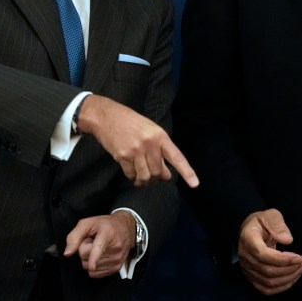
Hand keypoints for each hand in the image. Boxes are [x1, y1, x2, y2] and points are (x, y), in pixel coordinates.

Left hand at [63, 211, 135, 277]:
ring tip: (98, 248)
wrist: (126, 228)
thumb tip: (67, 253)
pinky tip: (101, 256)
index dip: (94, 257)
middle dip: (84, 250)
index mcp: (107, 234)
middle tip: (93, 241)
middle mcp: (115, 248)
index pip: (99, 248)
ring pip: (90, 268)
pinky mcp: (116, 268)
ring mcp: (117, 260)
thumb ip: (75, 236)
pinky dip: (94, 266)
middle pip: (87, 258)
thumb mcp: (88, 223)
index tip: (92, 266)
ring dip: (89, 259)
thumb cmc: (105, 225)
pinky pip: (95, 274)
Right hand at [78, 95, 198, 187]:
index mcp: (160, 136)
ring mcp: (135, 150)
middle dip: (154, 178)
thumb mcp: (150, 132)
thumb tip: (166, 176)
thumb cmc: (130, 123)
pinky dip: (131, 176)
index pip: (176, 157)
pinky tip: (129, 169)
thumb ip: (160, 153)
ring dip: (142, 181)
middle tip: (150, 176)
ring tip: (139, 177)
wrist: (106, 116)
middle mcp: (150, 143)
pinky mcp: (122, 156)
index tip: (195, 184)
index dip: (187, 172)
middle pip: (158, 172)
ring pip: (145, 177)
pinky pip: (130, 175)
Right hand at [238, 209, 301, 294]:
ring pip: (269, 282)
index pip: (263, 254)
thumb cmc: (262, 222)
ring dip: (289, 278)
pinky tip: (293, 277)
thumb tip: (287, 240)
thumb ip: (278, 225)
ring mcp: (247, 269)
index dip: (283, 259)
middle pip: (268, 271)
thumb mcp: (271, 215)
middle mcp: (245, 256)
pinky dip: (282, 286)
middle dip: (290, 269)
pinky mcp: (252, 277)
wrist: (250, 230)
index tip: (300, 257)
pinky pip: (267, 289)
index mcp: (248, 238)